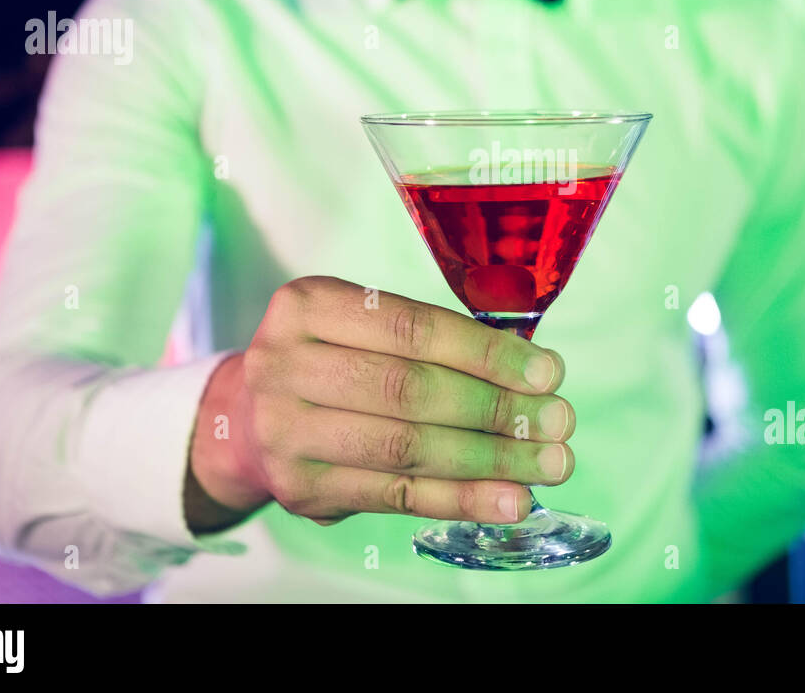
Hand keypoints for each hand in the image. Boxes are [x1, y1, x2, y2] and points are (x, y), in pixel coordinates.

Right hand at [186, 276, 572, 531]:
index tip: (547, 371)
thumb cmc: (331, 362)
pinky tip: (508, 499)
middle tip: (557, 421)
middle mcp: (284, 365)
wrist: (247, 420)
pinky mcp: (301, 489)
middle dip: (496, 408)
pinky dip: (460, 499)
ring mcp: (286, 432)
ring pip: (407, 447)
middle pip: (411, 390)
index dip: (486, 353)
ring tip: (547, 463)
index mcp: (306, 305)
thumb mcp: (359, 325)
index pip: (411, 329)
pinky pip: (397, 496)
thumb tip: (535, 372)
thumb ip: (432, 339)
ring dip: (490, 459)